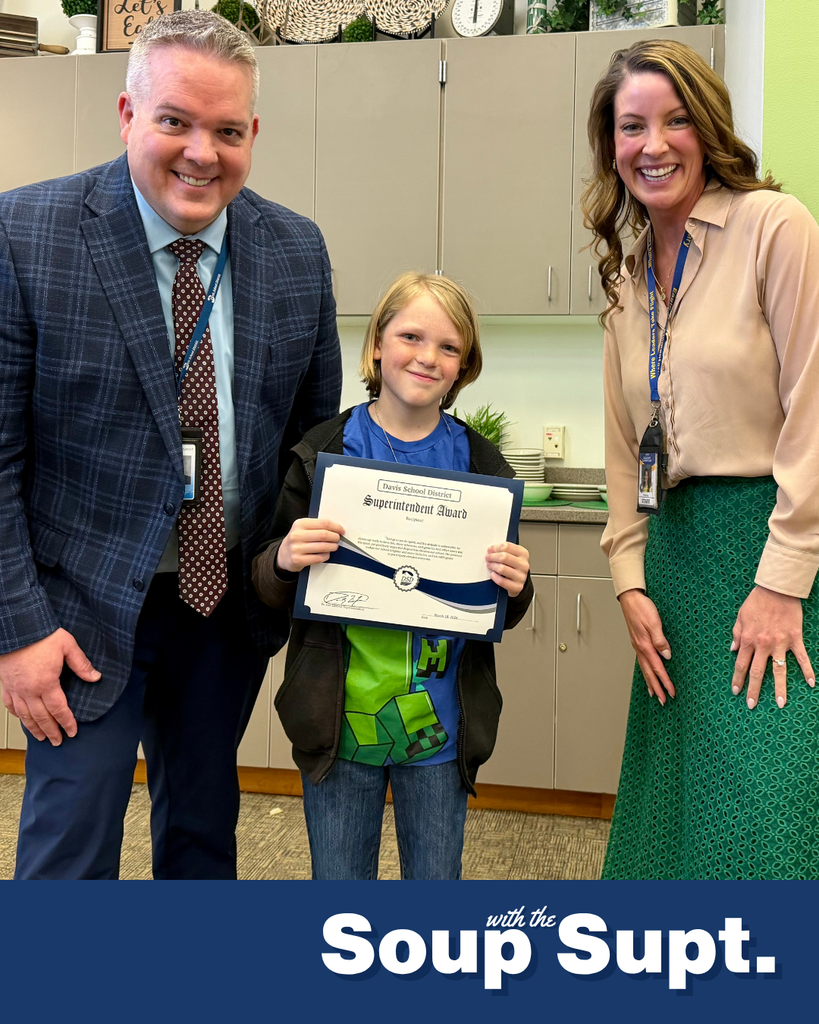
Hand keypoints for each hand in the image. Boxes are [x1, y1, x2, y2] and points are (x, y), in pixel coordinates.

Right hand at [0, 628, 100, 744]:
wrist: (17, 627)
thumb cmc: (41, 634)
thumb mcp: (67, 645)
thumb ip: (81, 664)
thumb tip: (95, 677)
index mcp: (46, 684)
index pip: (59, 710)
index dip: (67, 723)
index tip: (72, 732)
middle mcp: (29, 691)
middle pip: (42, 718)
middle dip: (51, 731)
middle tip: (58, 741)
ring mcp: (15, 689)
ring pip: (25, 716)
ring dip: (34, 728)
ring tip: (42, 737)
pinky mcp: (5, 684)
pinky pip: (10, 705)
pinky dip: (18, 715)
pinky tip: (23, 719)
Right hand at [276, 518, 344, 573]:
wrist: (283, 555)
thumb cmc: (297, 540)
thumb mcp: (303, 529)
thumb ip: (317, 527)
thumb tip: (336, 528)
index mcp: (300, 524)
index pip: (323, 523)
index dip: (336, 526)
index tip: (341, 530)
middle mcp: (296, 535)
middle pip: (324, 535)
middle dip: (335, 537)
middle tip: (338, 539)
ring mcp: (296, 548)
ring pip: (322, 547)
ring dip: (332, 547)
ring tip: (334, 547)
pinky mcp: (298, 560)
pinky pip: (318, 558)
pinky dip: (325, 556)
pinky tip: (326, 554)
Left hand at [486, 542, 528, 597]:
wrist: (519, 581)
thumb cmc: (514, 567)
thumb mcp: (512, 555)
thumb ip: (503, 550)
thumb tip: (491, 549)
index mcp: (523, 554)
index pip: (508, 546)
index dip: (496, 547)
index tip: (491, 549)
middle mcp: (523, 565)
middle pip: (504, 557)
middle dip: (493, 556)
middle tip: (488, 557)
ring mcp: (521, 576)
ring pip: (502, 568)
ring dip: (492, 566)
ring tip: (489, 565)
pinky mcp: (517, 587)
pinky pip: (502, 581)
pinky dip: (495, 577)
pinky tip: (493, 574)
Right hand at [618, 589, 674, 704]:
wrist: (630, 599)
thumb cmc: (641, 608)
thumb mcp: (654, 622)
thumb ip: (660, 640)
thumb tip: (667, 655)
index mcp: (645, 645)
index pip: (657, 668)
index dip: (665, 681)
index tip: (671, 692)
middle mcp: (640, 648)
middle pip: (649, 673)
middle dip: (657, 688)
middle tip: (663, 701)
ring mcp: (637, 646)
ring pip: (644, 669)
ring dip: (650, 682)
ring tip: (654, 693)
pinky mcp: (637, 642)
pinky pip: (642, 661)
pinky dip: (645, 671)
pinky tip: (647, 673)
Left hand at [730, 585, 814, 708]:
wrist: (777, 589)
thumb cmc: (756, 602)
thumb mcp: (740, 617)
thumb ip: (736, 634)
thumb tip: (733, 650)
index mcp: (748, 639)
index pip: (741, 664)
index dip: (738, 679)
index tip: (736, 692)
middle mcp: (763, 644)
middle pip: (757, 672)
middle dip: (754, 690)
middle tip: (751, 705)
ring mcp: (780, 643)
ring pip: (779, 670)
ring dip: (779, 688)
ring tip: (780, 704)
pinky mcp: (795, 639)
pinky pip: (802, 658)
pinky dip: (808, 671)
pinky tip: (812, 684)